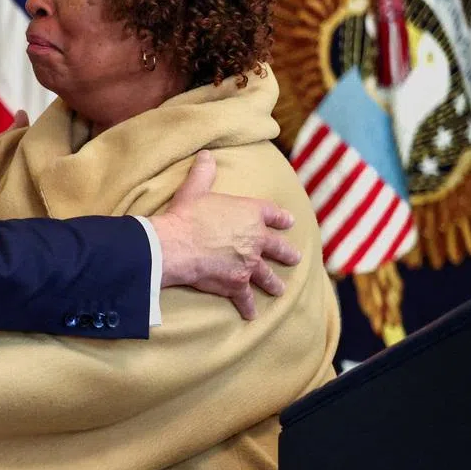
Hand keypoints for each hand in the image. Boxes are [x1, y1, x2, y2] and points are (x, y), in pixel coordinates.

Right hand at [149, 151, 300, 319]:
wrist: (176, 245)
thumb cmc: (186, 215)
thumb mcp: (195, 189)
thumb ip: (204, 173)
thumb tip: (206, 155)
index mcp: (250, 213)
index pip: (273, 214)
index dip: (281, 217)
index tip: (289, 221)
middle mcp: (255, 239)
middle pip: (278, 247)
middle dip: (286, 254)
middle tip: (294, 258)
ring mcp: (249, 264)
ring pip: (267, 276)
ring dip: (273, 283)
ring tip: (279, 290)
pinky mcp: (237, 284)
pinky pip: (245, 298)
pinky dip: (248, 307)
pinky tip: (251, 314)